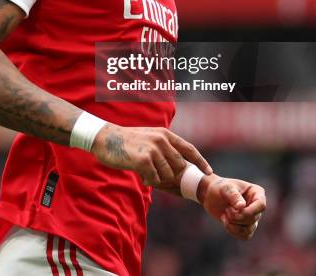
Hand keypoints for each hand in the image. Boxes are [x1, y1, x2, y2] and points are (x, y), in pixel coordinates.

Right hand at [91, 124, 211, 184]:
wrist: (106, 139)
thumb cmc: (128, 142)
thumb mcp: (150, 138)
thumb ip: (164, 149)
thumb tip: (179, 168)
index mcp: (165, 134)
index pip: (189, 148)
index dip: (200, 161)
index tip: (208, 172)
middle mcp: (162, 140)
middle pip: (179, 166)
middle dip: (172, 176)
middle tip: (159, 178)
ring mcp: (153, 149)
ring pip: (168, 175)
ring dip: (158, 179)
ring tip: (146, 173)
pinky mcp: (144, 160)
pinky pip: (154, 179)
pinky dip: (148, 181)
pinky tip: (140, 175)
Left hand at [198, 174, 265, 239]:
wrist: (211, 196)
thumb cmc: (219, 188)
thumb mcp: (225, 189)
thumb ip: (233, 196)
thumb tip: (242, 206)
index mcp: (256, 192)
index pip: (261, 205)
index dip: (250, 211)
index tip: (237, 210)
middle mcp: (257, 206)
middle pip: (253, 218)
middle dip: (237, 216)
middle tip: (226, 209)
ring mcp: (253, 217)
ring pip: (249, 229)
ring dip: (234, 224)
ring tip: (224, 214)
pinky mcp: (246, 226)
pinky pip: (245, 236)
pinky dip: (233, 231)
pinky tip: (225, 222)